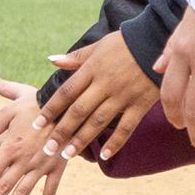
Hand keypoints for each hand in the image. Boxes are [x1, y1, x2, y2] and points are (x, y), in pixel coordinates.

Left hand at [39, 31, 159, 162]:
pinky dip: (116, 142)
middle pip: (79, 110)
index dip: (50, 109)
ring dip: (81, 139)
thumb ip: (75, 57)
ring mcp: (123, 95)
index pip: (66, 92)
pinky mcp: (141, 103)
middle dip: (61, 131)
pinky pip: (127, 126)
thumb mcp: (99, 45)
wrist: (158, 39)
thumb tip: (51, 60)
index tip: (36, 124)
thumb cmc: (126, 42)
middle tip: (47, 149)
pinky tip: (104, 156)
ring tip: (67, 155)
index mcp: (92, 69)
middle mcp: (105, 84)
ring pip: (98, 121)